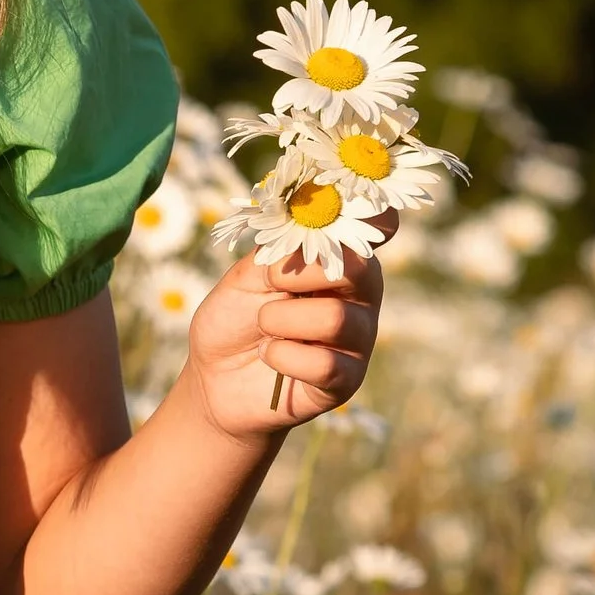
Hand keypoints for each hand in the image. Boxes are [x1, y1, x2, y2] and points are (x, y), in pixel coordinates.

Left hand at [182, 224, 389, 442]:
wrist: (214, 376)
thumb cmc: (234, 317)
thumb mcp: (248, 274)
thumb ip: (281, 251)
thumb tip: (307, 228)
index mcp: (342, 260)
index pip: (381, 226)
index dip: (372, 213)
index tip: (328, 214)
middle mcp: (361, 296)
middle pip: (362, 268)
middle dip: (303, 272)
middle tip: (270, 281)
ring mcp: (358, 340)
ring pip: (336, 318)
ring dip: (282, 319)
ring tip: (263, 325)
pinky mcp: (346, 381)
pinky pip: (325, 364)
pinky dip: (283, 355)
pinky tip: (269, 355)